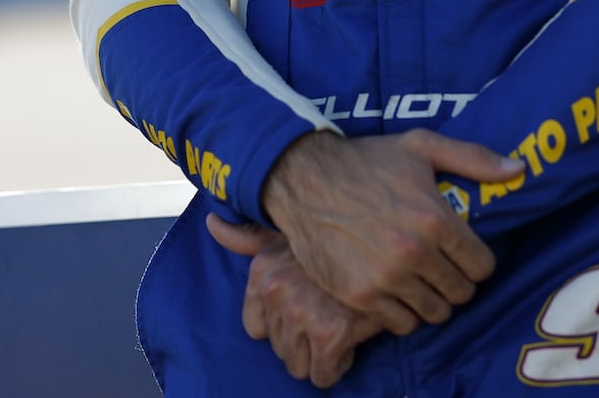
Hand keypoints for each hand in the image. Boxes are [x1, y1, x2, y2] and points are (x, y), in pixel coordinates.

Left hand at [207, 215, 381, 388]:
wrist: (386, 248)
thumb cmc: (336, 244)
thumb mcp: (286, 234)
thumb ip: (248, 237)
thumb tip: (212, 224)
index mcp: (262, 270)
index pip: (256, 329)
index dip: (284, 326)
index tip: (306, 312)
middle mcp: (276, 291)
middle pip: (279, 349)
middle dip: (304, 341)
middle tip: (329, 318)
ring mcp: (301, 312)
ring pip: (297, 366)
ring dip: (320, 355)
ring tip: (338, 328)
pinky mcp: (329, 334)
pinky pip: (322, 375)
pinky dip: (337, 367)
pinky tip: (350, 342)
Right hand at [259, 129, 522, 335]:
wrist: (303, 178)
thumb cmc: (366, 161)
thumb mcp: (420, 147)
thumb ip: (473, 158)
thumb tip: (518, 170)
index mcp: (435, 218)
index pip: (482, 266)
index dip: (475, 261)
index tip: (461, 255)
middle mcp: (414, 252)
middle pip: (461, 294)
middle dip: (455, 282)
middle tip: (439, 268)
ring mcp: (385, 277)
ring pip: (434, 313)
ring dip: (431, 300)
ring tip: (418, 281)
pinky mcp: (359, 295)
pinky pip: (400, 324)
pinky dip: (402, 313)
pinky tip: (394, 291)